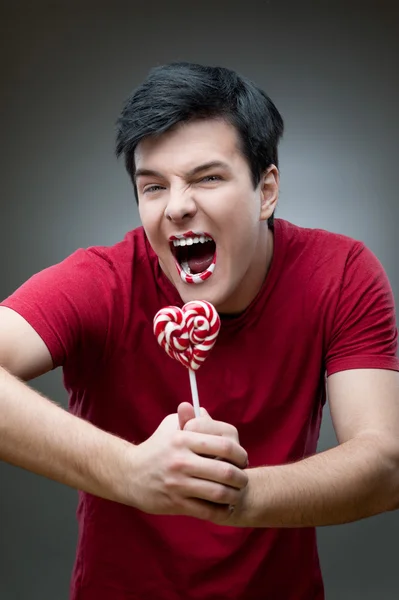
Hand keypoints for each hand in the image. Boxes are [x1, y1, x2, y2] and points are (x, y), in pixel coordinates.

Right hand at [127, 404, 247, 522]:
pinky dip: (221, 511)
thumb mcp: (170, 427)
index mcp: (183, 439)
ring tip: (236, 493)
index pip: (224, 444)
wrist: (129, 473)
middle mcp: (181, 461)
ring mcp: (179, 483)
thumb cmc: (156, 447)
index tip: (243, 459)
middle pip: (225, 471)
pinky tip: (225, 506)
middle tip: (243, 478)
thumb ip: (190, 418)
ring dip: (234, 495)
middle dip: (241, 477)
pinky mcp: (176, 503)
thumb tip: (206, 411)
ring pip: (219, 493)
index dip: (240, 453)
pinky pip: (207, 510)